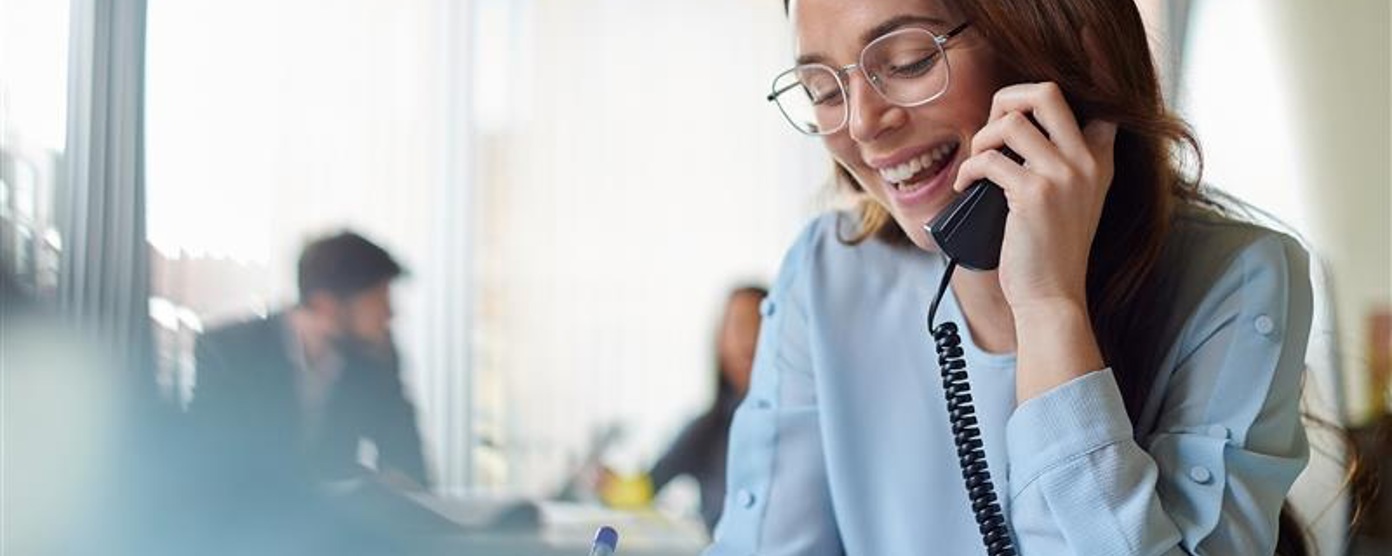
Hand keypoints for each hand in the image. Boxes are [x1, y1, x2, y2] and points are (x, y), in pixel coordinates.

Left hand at [951, 82, 1116, 315]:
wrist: (1053, 295)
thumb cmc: (1052, 251)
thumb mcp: (1074, 201)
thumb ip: (1063, 165)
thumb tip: (1017, 129)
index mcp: (1099, 160)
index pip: (1088, 102)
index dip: (1043, 103)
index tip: (1019, 121)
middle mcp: (1086, 162)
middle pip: (1047, 92)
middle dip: (1008, 98)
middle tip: (991, 126)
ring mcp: (1062, 175)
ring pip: (1012, 121)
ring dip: (982, 137)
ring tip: (976, 162)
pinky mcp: (1034, 194)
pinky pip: (989, 159)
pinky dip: (968, 169)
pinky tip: (965, 185)